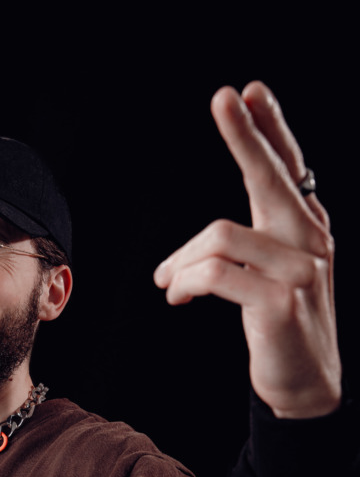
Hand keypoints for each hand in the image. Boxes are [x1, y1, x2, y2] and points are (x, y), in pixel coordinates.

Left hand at [153, 81, 341, 418]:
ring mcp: (299, 270)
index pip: (290, 170)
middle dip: (246, 135)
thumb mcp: (273, 277)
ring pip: (221, 235)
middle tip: (224, 97)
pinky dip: (186, 281)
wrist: (306, 385)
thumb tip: (210, 234)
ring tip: (166, 281)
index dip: (270, 130)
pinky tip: (175, 295)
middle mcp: (310, 241)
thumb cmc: (281, 327)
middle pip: (271, 177)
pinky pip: (216, 274)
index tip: (249, 92)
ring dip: (180, 259)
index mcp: (307, 229)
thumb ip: (255, 243)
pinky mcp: (280, 301)